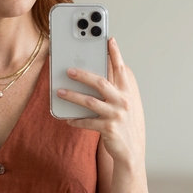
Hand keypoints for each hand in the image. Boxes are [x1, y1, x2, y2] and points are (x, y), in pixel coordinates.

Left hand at [56, 37, 145, 166]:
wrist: (132, 152)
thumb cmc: (126, 126)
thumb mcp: (126, 105)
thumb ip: (115, 91)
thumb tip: (94, 77)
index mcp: (128, 92)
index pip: (121, 69)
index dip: (115, 53)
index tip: (108, 39)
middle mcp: (124, 101)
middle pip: (100, 82)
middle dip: (83, 74)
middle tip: (68, 70)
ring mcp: (116, 115)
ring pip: (90, 102)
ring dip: (72, 96)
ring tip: (60, 92)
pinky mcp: (108, 129)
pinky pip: (87, 122)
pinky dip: (76, 120)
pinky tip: (67, 119)